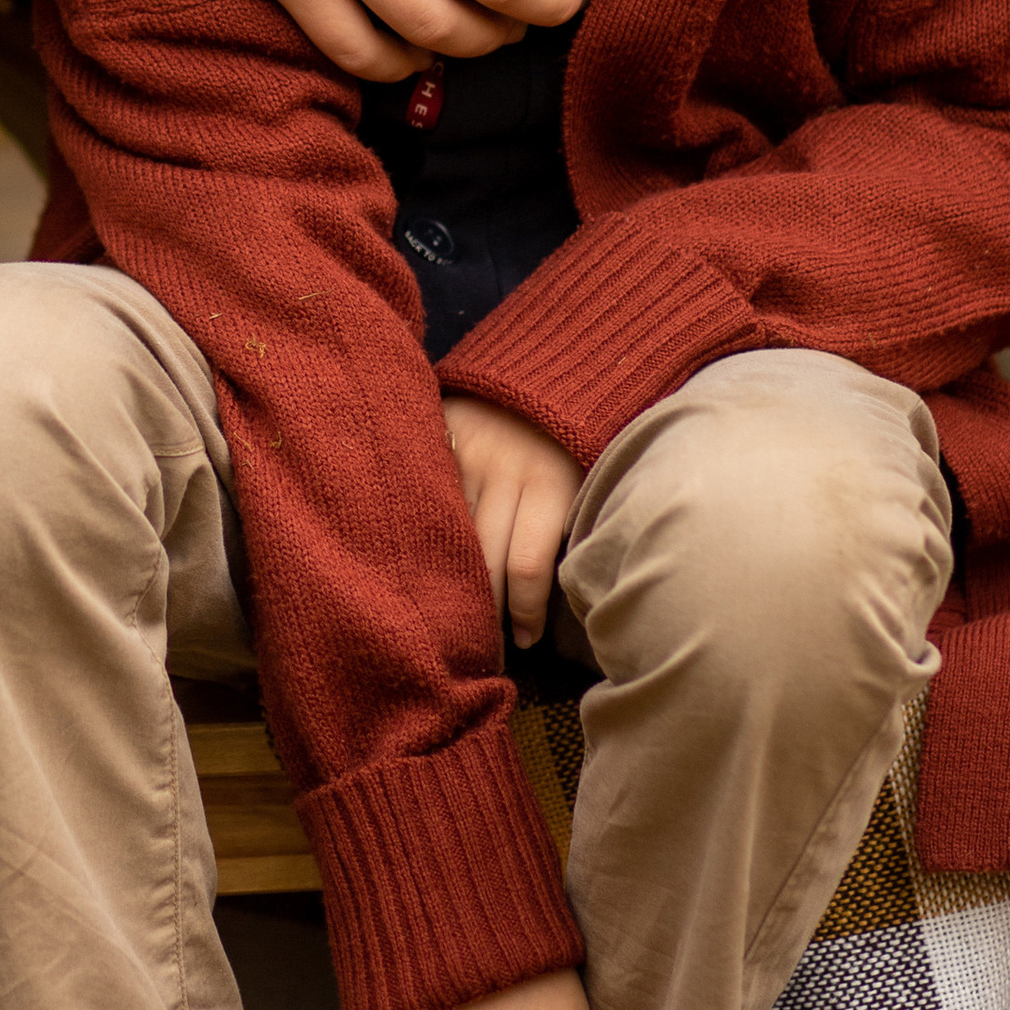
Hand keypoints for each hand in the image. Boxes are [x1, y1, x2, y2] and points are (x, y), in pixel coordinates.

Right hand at [444, 396, 582, 648]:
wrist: (542, 361)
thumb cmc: (572, 434)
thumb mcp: (584, 473)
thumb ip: (565, 524)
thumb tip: (569, 594)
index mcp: (551, 482)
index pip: (527, 568)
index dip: (523, 614)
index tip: (524, 641)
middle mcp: (505, 471)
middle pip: (487, 562)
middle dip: (486, 612)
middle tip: (483, 649)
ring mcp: (465, 456)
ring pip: (452, 538)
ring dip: (453, 581)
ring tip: (454, 618)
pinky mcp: (436, 442)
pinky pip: (429, 504)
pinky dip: (430, 539)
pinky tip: (425, 565)